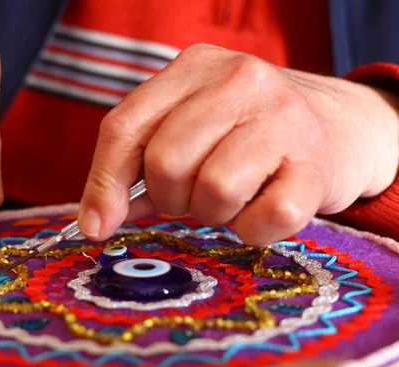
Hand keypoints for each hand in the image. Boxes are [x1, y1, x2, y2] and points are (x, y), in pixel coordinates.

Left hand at [79, 44, 398, 245]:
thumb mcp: (190, 128)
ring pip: (213, 191)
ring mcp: (283, 118)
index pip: (124, 127)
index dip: (103, 183)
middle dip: (170, 198)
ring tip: (232, 197)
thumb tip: (97, 220)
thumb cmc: (246, 134)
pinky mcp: (317, 165)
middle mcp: (240, 79)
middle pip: (165, 162)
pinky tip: (262, 208)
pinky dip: (251, 229)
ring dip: (212, 213)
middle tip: (194, 196)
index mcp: (195, 67)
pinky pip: (261, 220)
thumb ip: (140, 163)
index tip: (96, 226)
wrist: (338, 126)